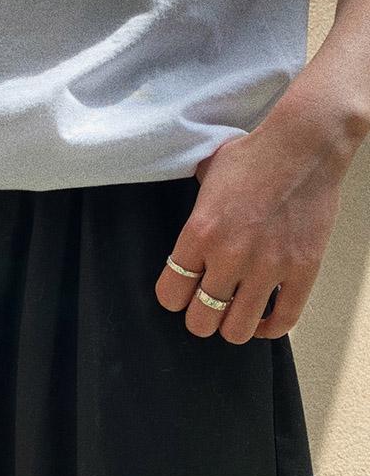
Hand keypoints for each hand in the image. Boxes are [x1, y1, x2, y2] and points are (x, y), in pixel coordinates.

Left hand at [155, 127, 342, 343]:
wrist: (304, 146)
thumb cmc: (254, 155)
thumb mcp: (205, 175)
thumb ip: (194, 208)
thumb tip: (191, 219)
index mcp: (200, 233)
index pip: (170, 293)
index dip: (173, 297)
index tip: (180, 291)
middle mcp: (230, 256)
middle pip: (201, 321)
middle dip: (200, 318)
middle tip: (207, 306)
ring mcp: (268, 267)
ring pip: (238, 330)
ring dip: (232, 326)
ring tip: (234, 313)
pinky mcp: (302, 271)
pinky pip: (283, 321)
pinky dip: (270, 328)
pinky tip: (263, 319)